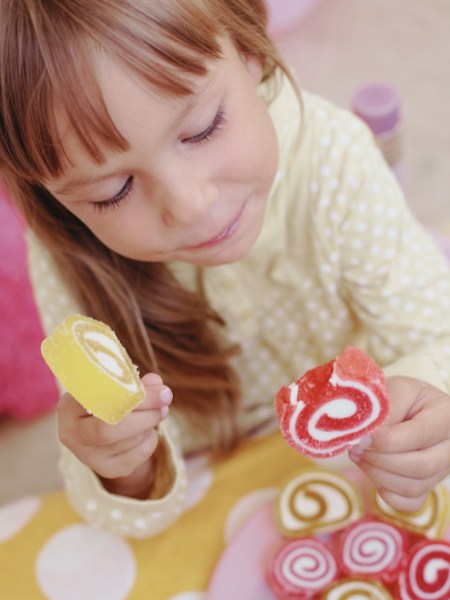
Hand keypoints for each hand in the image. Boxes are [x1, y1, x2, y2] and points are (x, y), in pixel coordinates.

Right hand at [57, 373, 172, 497]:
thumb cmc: (107, 400)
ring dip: (150, 424)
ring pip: (127, 441)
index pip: (98, 400)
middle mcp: (72, 434)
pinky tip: (149, 430)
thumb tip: (157, 384)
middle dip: (144, 413)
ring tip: (158, 411)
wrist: (99, 431)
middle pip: (109, 429)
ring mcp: (88, 456)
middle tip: (165, 400)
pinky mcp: (106, 470)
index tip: (156, 386)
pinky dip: (150, 440)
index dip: (129, 393)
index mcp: (69, 407)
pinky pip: (136, 455)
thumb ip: (135, 383)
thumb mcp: (115, 386)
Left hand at [349, 376, 449, 511]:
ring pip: (412, 487)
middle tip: (355, 447)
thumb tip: (366, 436)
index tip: (361, 438)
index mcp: (446, 416)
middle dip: (380, 460)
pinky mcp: (428, 486)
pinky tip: (372, 472)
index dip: (387, 441)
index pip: (420, 435)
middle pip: (420, 466)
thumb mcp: (396, 390)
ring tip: (358, 455)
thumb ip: (385, 411)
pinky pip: (409, 503)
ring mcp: (442, 470)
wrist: (411, 407)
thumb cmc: (404, 397)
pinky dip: (386, 493)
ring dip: (377, 474)